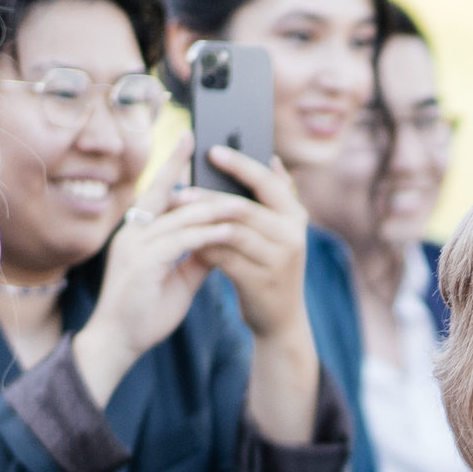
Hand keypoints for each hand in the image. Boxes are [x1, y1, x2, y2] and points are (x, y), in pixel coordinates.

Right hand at [74, 137, 244, 402]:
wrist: (118, 344)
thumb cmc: (145, 312)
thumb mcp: (179, 278)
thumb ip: (197, 256)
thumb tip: (222, 238)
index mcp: (138, 234)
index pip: (157, 192)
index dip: (173, 166)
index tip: (189, 141)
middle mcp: (132, 234)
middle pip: (164, 193)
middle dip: (186, 168)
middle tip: (215, 149)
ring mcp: (135, 248)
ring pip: (178, 217)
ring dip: (211, 208)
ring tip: (240, 200)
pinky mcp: (142, 265)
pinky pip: (179, 242)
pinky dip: (205, 235)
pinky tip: (228, 231)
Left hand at [186, 142, 311, 343]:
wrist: (281, 320)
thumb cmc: (272, 268)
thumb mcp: (281, 233)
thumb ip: (277, 198)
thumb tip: (271, 159)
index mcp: (296, 217)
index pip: (267, 182)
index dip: (240, 165)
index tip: (211, 151)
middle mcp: (292, 236)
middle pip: (244, 207)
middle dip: (209, 196)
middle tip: (180, 188)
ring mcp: (278, 261)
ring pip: (232, 231)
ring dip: (201, 221)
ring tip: (177, 214)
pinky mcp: (259, 282)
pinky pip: (224, 258)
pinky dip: (204, 247)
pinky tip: (186, 241)